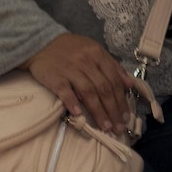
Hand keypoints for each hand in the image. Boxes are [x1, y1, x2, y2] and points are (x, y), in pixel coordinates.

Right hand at [20, 33, 136, 135]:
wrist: (42, 43)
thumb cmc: (72, 50)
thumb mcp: (95, 52)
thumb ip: (113, 67)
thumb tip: (130, 85)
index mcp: (98, 55)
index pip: (114, 80)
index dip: (122, 100)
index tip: (126, 117)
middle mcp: (86, 61)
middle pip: (103, 88)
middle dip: (113, 110)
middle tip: (118, 128)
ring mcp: (70, 69)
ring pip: (88, 92)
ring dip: (98, 111)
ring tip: (105, 127)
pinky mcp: (55, 77)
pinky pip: (65, 91)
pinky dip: (72, 103)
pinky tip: (79, 115)